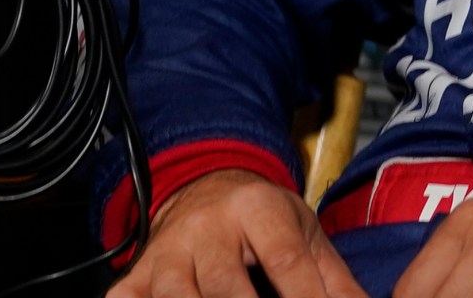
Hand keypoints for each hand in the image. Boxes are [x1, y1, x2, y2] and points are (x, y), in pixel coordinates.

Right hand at [107, 168, 367, 297]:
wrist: (203, 186)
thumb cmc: (262, 219)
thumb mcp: (305, 234)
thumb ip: (335, 280)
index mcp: (257, 209)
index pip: (284, 259)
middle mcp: (208, 227)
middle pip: (225, 284)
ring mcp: (168, 251)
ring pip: (175, 294)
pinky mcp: (137, 274)